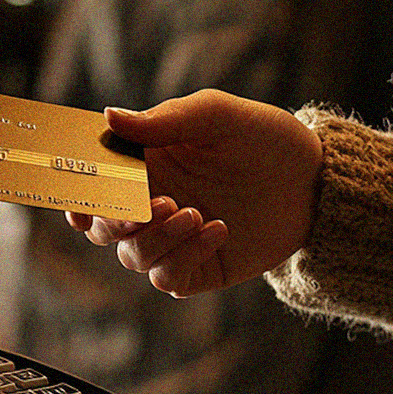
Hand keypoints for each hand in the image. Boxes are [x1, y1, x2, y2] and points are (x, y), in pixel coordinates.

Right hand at [65, 90, 322, 296]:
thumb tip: (109, 116)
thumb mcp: (215, 116)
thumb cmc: (261, 137)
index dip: (76, 198)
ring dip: (155, 240)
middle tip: (155, 205)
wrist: (316, 179)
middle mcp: (150, 206)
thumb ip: (163, 120)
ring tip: (195, 213)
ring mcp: (173, 239)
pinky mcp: (199, 267)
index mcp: (142, 167)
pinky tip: (217, 229)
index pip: (92, 188)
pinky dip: (184, 257)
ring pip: (133, 257)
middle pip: (103, 229)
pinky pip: (169, 277)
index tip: (79, 201)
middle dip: (116, 222)